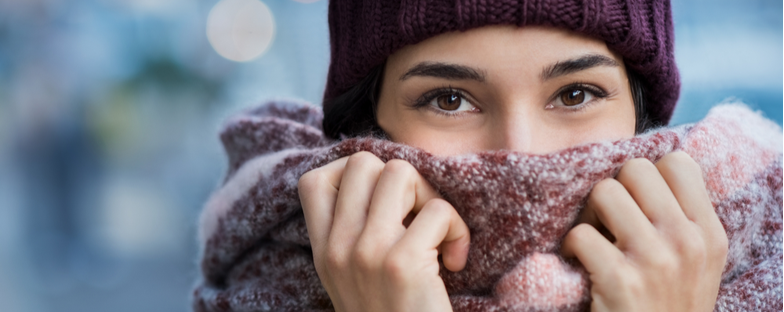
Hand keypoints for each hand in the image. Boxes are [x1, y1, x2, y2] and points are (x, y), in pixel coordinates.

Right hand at [298, 152, 470, 311]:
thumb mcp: (353, 280)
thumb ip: (353, 236)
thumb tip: (385, 178)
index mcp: (323, 251)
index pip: (314, 181)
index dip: (354, 177)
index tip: (385, 205)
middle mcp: (336, 247)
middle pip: (364, 163)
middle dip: (403, 181)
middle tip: (418, 218)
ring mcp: (365, 252)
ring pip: (400, 173)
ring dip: (431, 198)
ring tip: (438, 235)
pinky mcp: (401, 262)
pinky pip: (437, 210)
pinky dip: (458, 231)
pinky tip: (456, 263)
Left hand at [561, 151, 727, 311]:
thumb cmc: (668, 306)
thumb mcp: (695, 263)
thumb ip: (680, 220)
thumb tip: (639, 173)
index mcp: (708, 232)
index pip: (678, 162)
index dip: (647, 176)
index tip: (637, 203)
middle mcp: (687, 240)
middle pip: (635, 170)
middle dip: (614, 190)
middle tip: (608, 221)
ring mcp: (655, 259)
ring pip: (604, 192)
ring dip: (589, 216)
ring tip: (593, 241)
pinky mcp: (620, 280)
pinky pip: (580, 234)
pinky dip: (571, 248)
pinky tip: (579, 266)